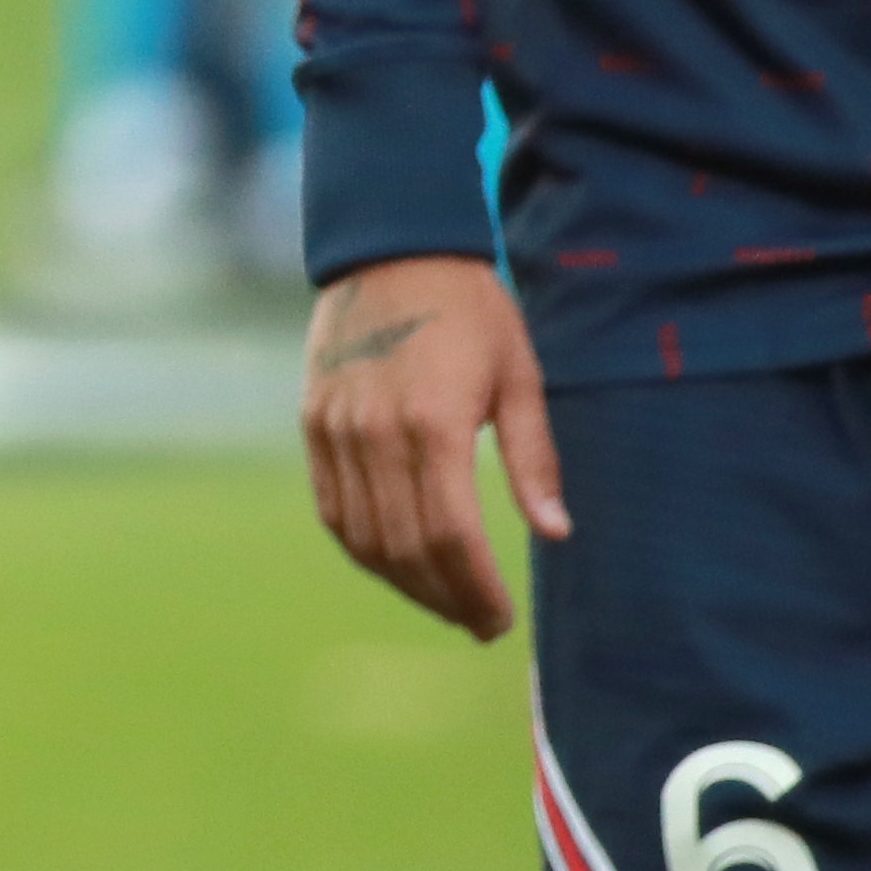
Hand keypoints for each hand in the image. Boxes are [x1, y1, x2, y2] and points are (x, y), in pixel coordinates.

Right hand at [300, 252, 567, 642]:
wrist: (390, 248)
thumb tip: (557, 533)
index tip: (502, 620)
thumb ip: (533, 459)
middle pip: (407, 547)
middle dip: (446, 598)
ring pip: (364, 537)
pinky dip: (362, 548)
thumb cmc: (470, 310)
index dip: (478, 589)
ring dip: (404, 583)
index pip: (452, 535)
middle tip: (479, 622)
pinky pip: (332, 509)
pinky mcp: (313, 423)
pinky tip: (395, 563)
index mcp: (435, 421)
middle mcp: (376, 432)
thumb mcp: (519, 376)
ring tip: (443, 601)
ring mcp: (337, 429)